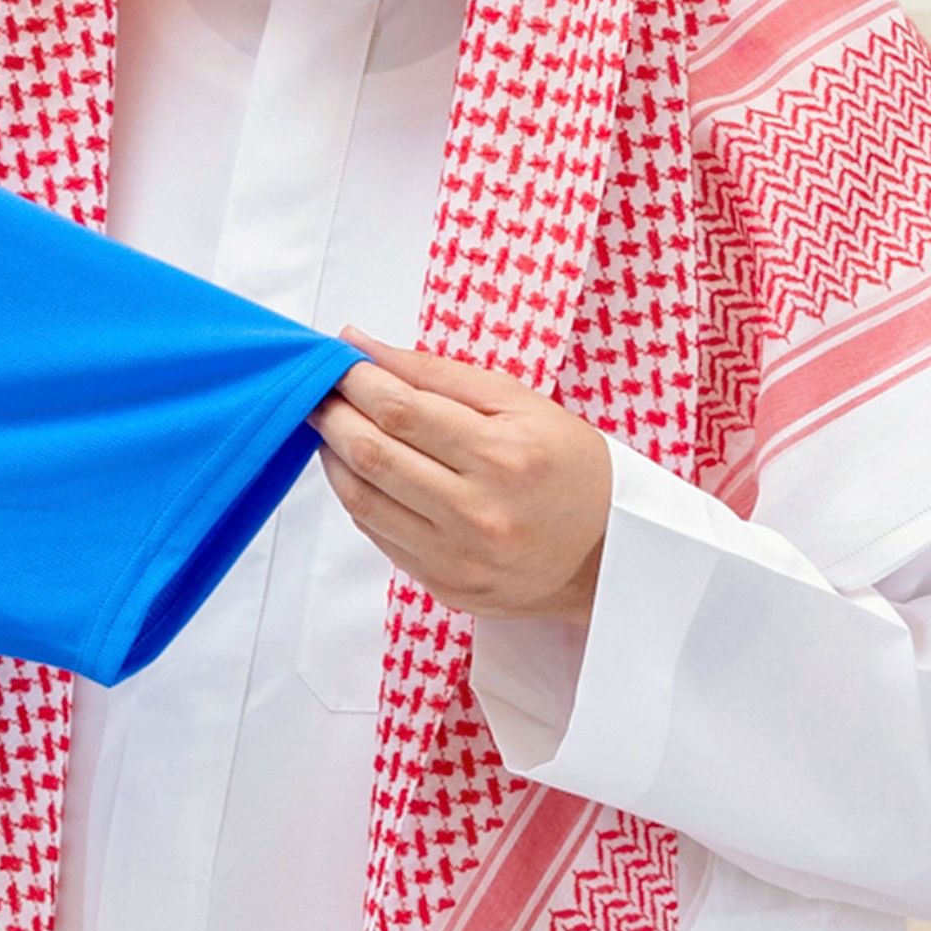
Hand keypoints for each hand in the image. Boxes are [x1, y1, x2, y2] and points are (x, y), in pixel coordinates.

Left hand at [310, 334, 612, 625]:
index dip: (355, 383)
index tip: (337, 364)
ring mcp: (458, 556)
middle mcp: (478, 512)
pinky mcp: (445, 584)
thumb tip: (363, 345)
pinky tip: (360, 469)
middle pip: (372, 455)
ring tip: (332, 427)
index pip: (401, 411)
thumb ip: (437, 373)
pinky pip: (377, 534)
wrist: (613, 554)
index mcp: (504, 456)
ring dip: (334, 457)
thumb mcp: (520, 403)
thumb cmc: (570, 468)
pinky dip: (358, 495)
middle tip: (318, 392)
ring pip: (362, 499)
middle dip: (332, 416)